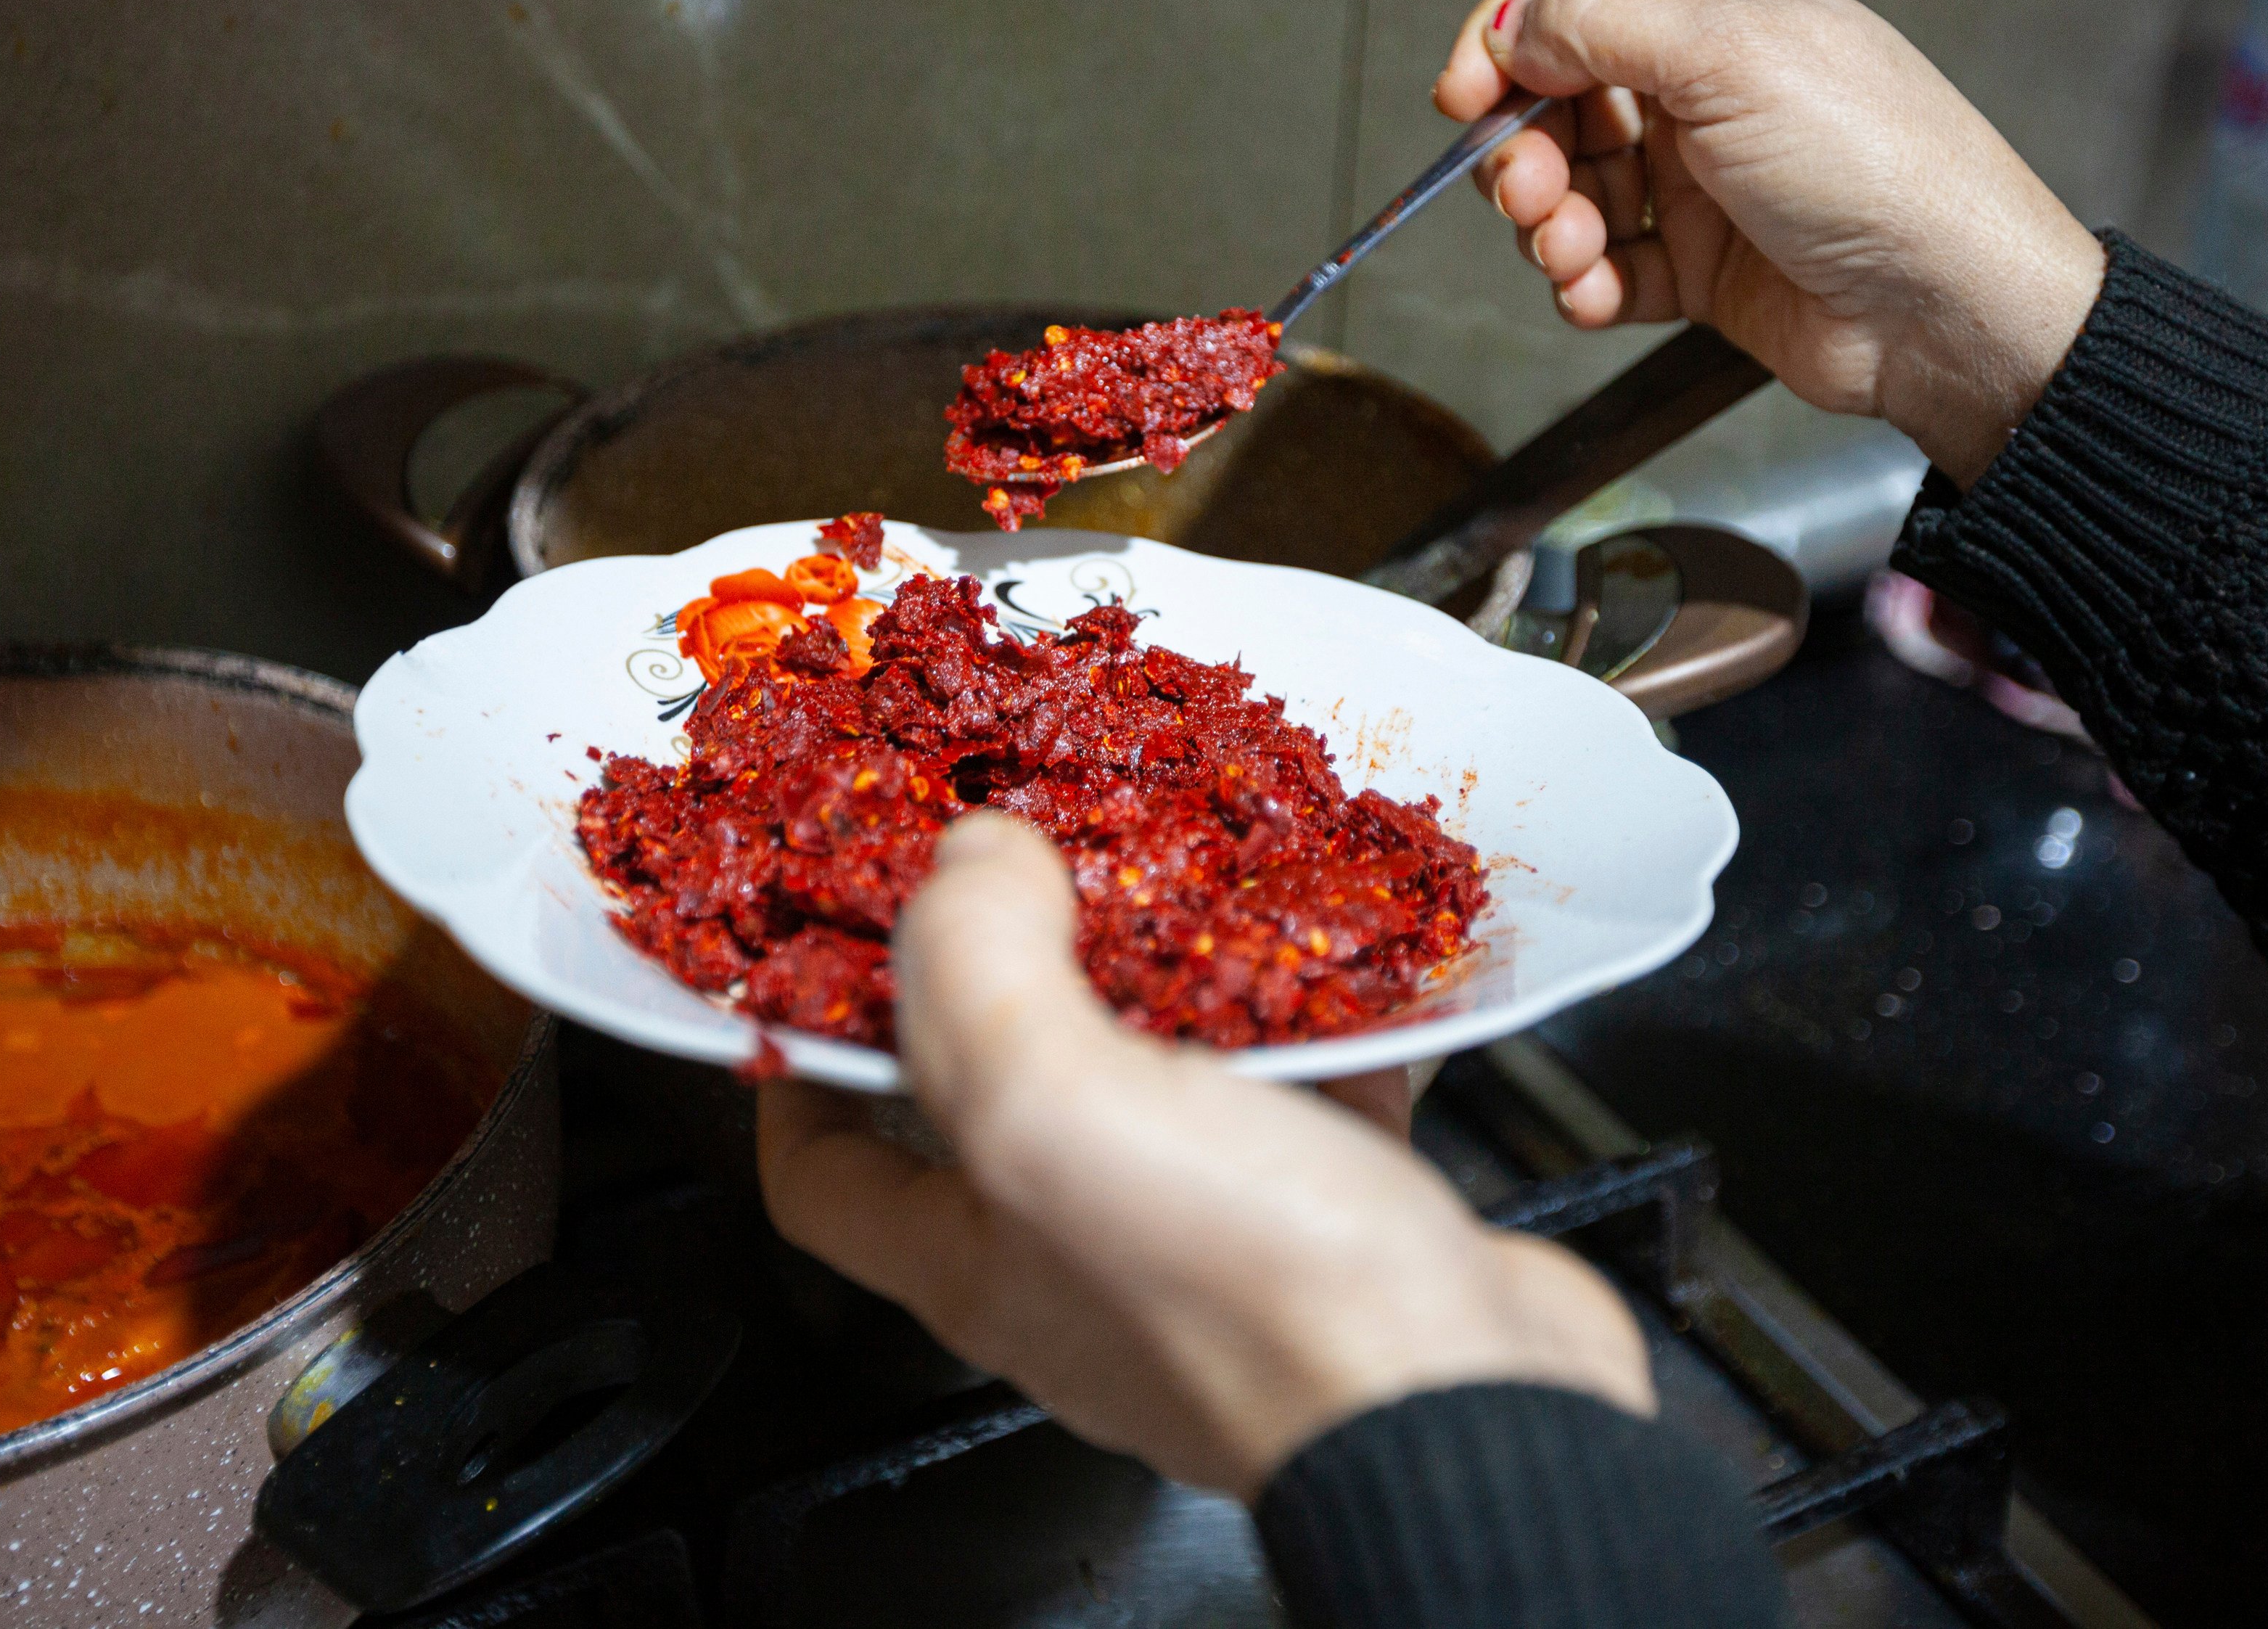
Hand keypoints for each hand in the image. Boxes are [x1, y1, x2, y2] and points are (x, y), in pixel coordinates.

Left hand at [757, 811, 1653, 1497]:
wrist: (1471, 1404)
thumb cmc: (1258, 1301)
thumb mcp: (1053, 1110)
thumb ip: (977, 967)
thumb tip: (966, 862)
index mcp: (978, 1256)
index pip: (824, 1173)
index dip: (795, 1070)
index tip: (809, 971)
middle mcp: (1078, 1259)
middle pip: (995, 1099)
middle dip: (1004, 970)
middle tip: (1022, 867)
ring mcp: (1209, 1244)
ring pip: (1156, 1079)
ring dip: (1160, 973)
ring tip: (1170, 880)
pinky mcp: (1336, 1219)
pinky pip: (1302, 1094)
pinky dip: (1308, 1017)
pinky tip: (1326, 955)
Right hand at [1436, 0, 2105, 488]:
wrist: (1946, 309)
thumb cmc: (1880, 165)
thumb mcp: (1734, 55)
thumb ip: (1606, 23)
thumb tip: (1515, 25)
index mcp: (1724, 9)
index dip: (1509, 33)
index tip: (1467, 90)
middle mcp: (1707, 88)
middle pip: (1558, 98)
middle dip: (1523, 148)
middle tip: (1526, 190)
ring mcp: (1702, 181)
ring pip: (1572, 189)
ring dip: (1548, 225)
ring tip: (1569, 251)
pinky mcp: (1701, 268)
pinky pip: (1606, 268)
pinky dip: (1583, 284)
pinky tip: (1592, 293)